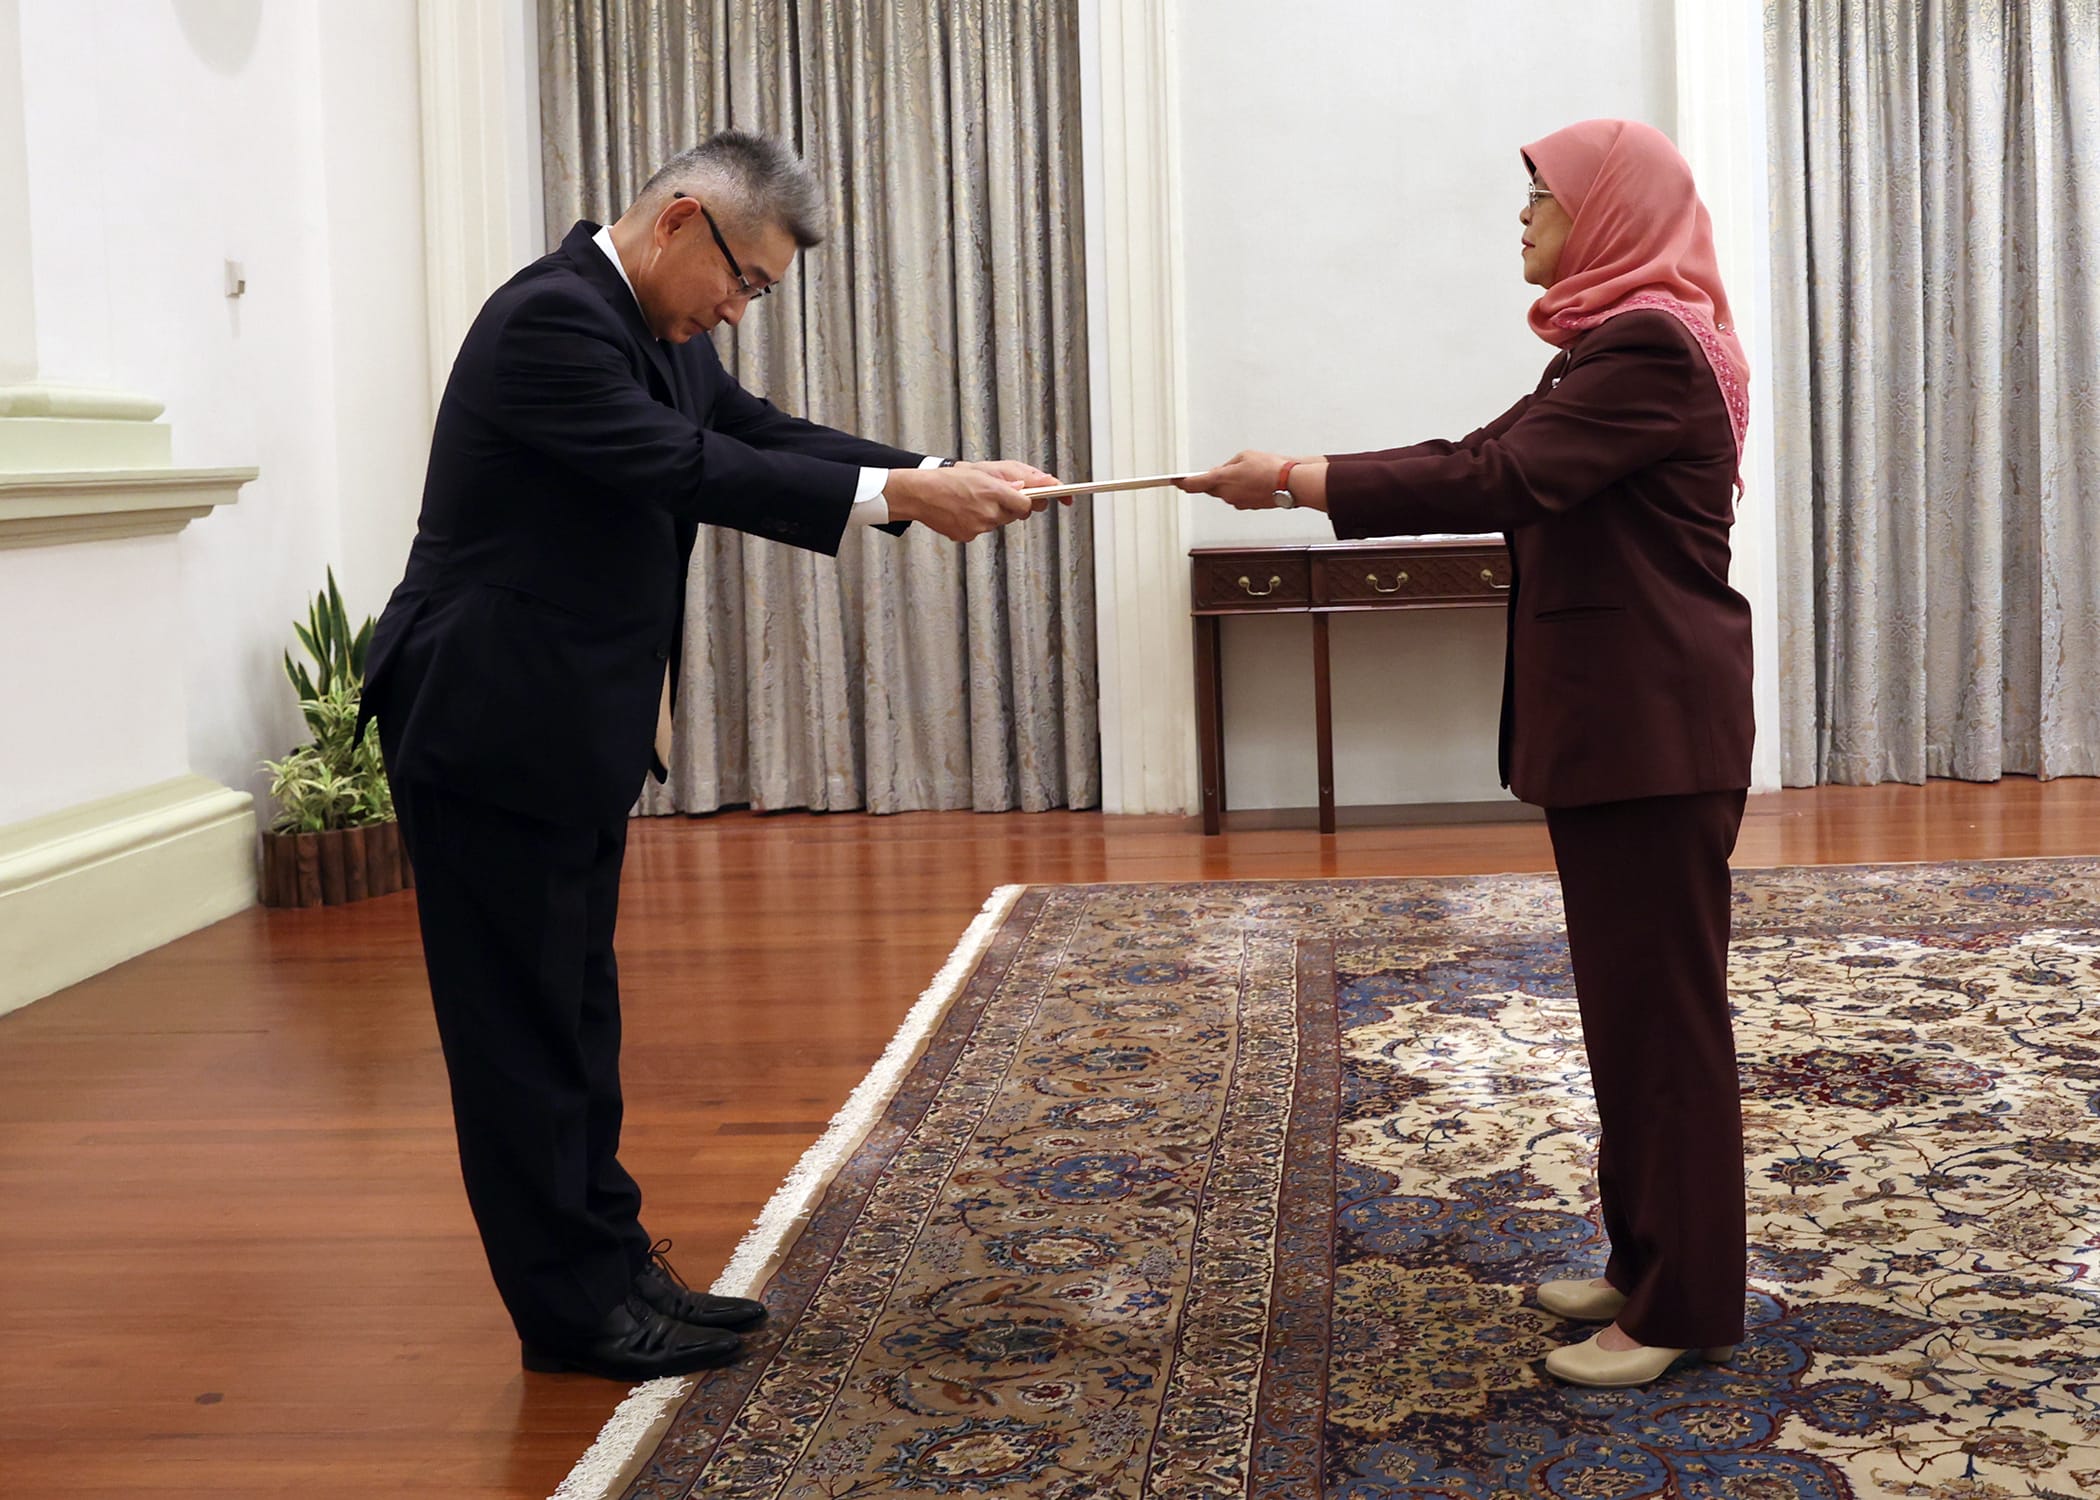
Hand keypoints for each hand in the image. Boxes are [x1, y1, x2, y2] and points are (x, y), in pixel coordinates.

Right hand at [886, 464, 1036, 541]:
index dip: (1025, 502)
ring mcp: (979, 527)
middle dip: (1006, 507)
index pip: (1026, 505)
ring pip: (995, 523)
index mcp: (994, 492)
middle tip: (988, 497)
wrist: (920, 494)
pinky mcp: (968, 536)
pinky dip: (974, 523)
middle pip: (1011, 515)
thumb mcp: (979, 471)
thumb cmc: (946, 479)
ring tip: (970, 502)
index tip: (1023, 499)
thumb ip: (1005, 481)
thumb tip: (1022, 488)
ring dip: (989, 515)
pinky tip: (961, 512)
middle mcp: (989, 512)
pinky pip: (979, 531)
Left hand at [1177, 450, 1290, 508]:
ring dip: (1230, 484)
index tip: (1176, 481)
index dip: (1183, 483)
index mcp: (1221, 479)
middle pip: (1210, 489)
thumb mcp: (1244, 456)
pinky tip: (1252, 482)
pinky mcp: (1247, 507)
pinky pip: (1237, 497)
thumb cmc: (1269, 467)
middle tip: (1221, 470)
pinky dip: (1241, 490)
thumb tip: (1221, 472)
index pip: (1194, 484)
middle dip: (1212, 480)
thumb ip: (1227, 465)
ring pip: (1225, 493)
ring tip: (1246, 473)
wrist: (1289, 483)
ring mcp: (1236, 503)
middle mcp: (1226, 495)